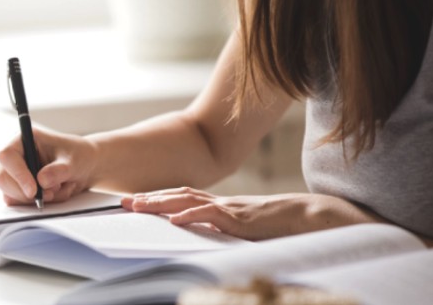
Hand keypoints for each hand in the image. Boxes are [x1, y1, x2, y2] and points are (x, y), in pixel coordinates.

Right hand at [0, 127, 97, 205]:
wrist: (86, 167)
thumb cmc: (79, 156)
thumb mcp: (73, 161)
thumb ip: (58, 170)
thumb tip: (41, 181)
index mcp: (25, 140)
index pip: (7, 156)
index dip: (17, 174)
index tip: (34, 191)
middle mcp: (16, 157)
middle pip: (3, 179)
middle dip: (26, 193)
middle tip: (50, 194)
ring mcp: (16, 174)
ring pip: (12, 195)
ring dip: (37, 199)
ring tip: (60, 188)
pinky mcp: (20, 189)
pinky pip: (21, 203)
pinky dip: (40, 204)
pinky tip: (57, 193)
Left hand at [121, 187, 384, 239]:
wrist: (308, 216)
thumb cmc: (278, 226)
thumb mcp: (243, 229)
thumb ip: (223, 230)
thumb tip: (201, 236)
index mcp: (220, 206)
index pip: (182, 199)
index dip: (158, 199)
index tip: (136, 202)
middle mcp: (220, 203)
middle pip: (177, 196)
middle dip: (149, 198)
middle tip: (124, 202)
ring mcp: (228, 208)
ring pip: (187, 201)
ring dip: (160, 203)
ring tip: (138, 206)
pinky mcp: (239, 217)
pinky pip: (211, 215)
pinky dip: (191, 215)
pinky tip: (174, 219)